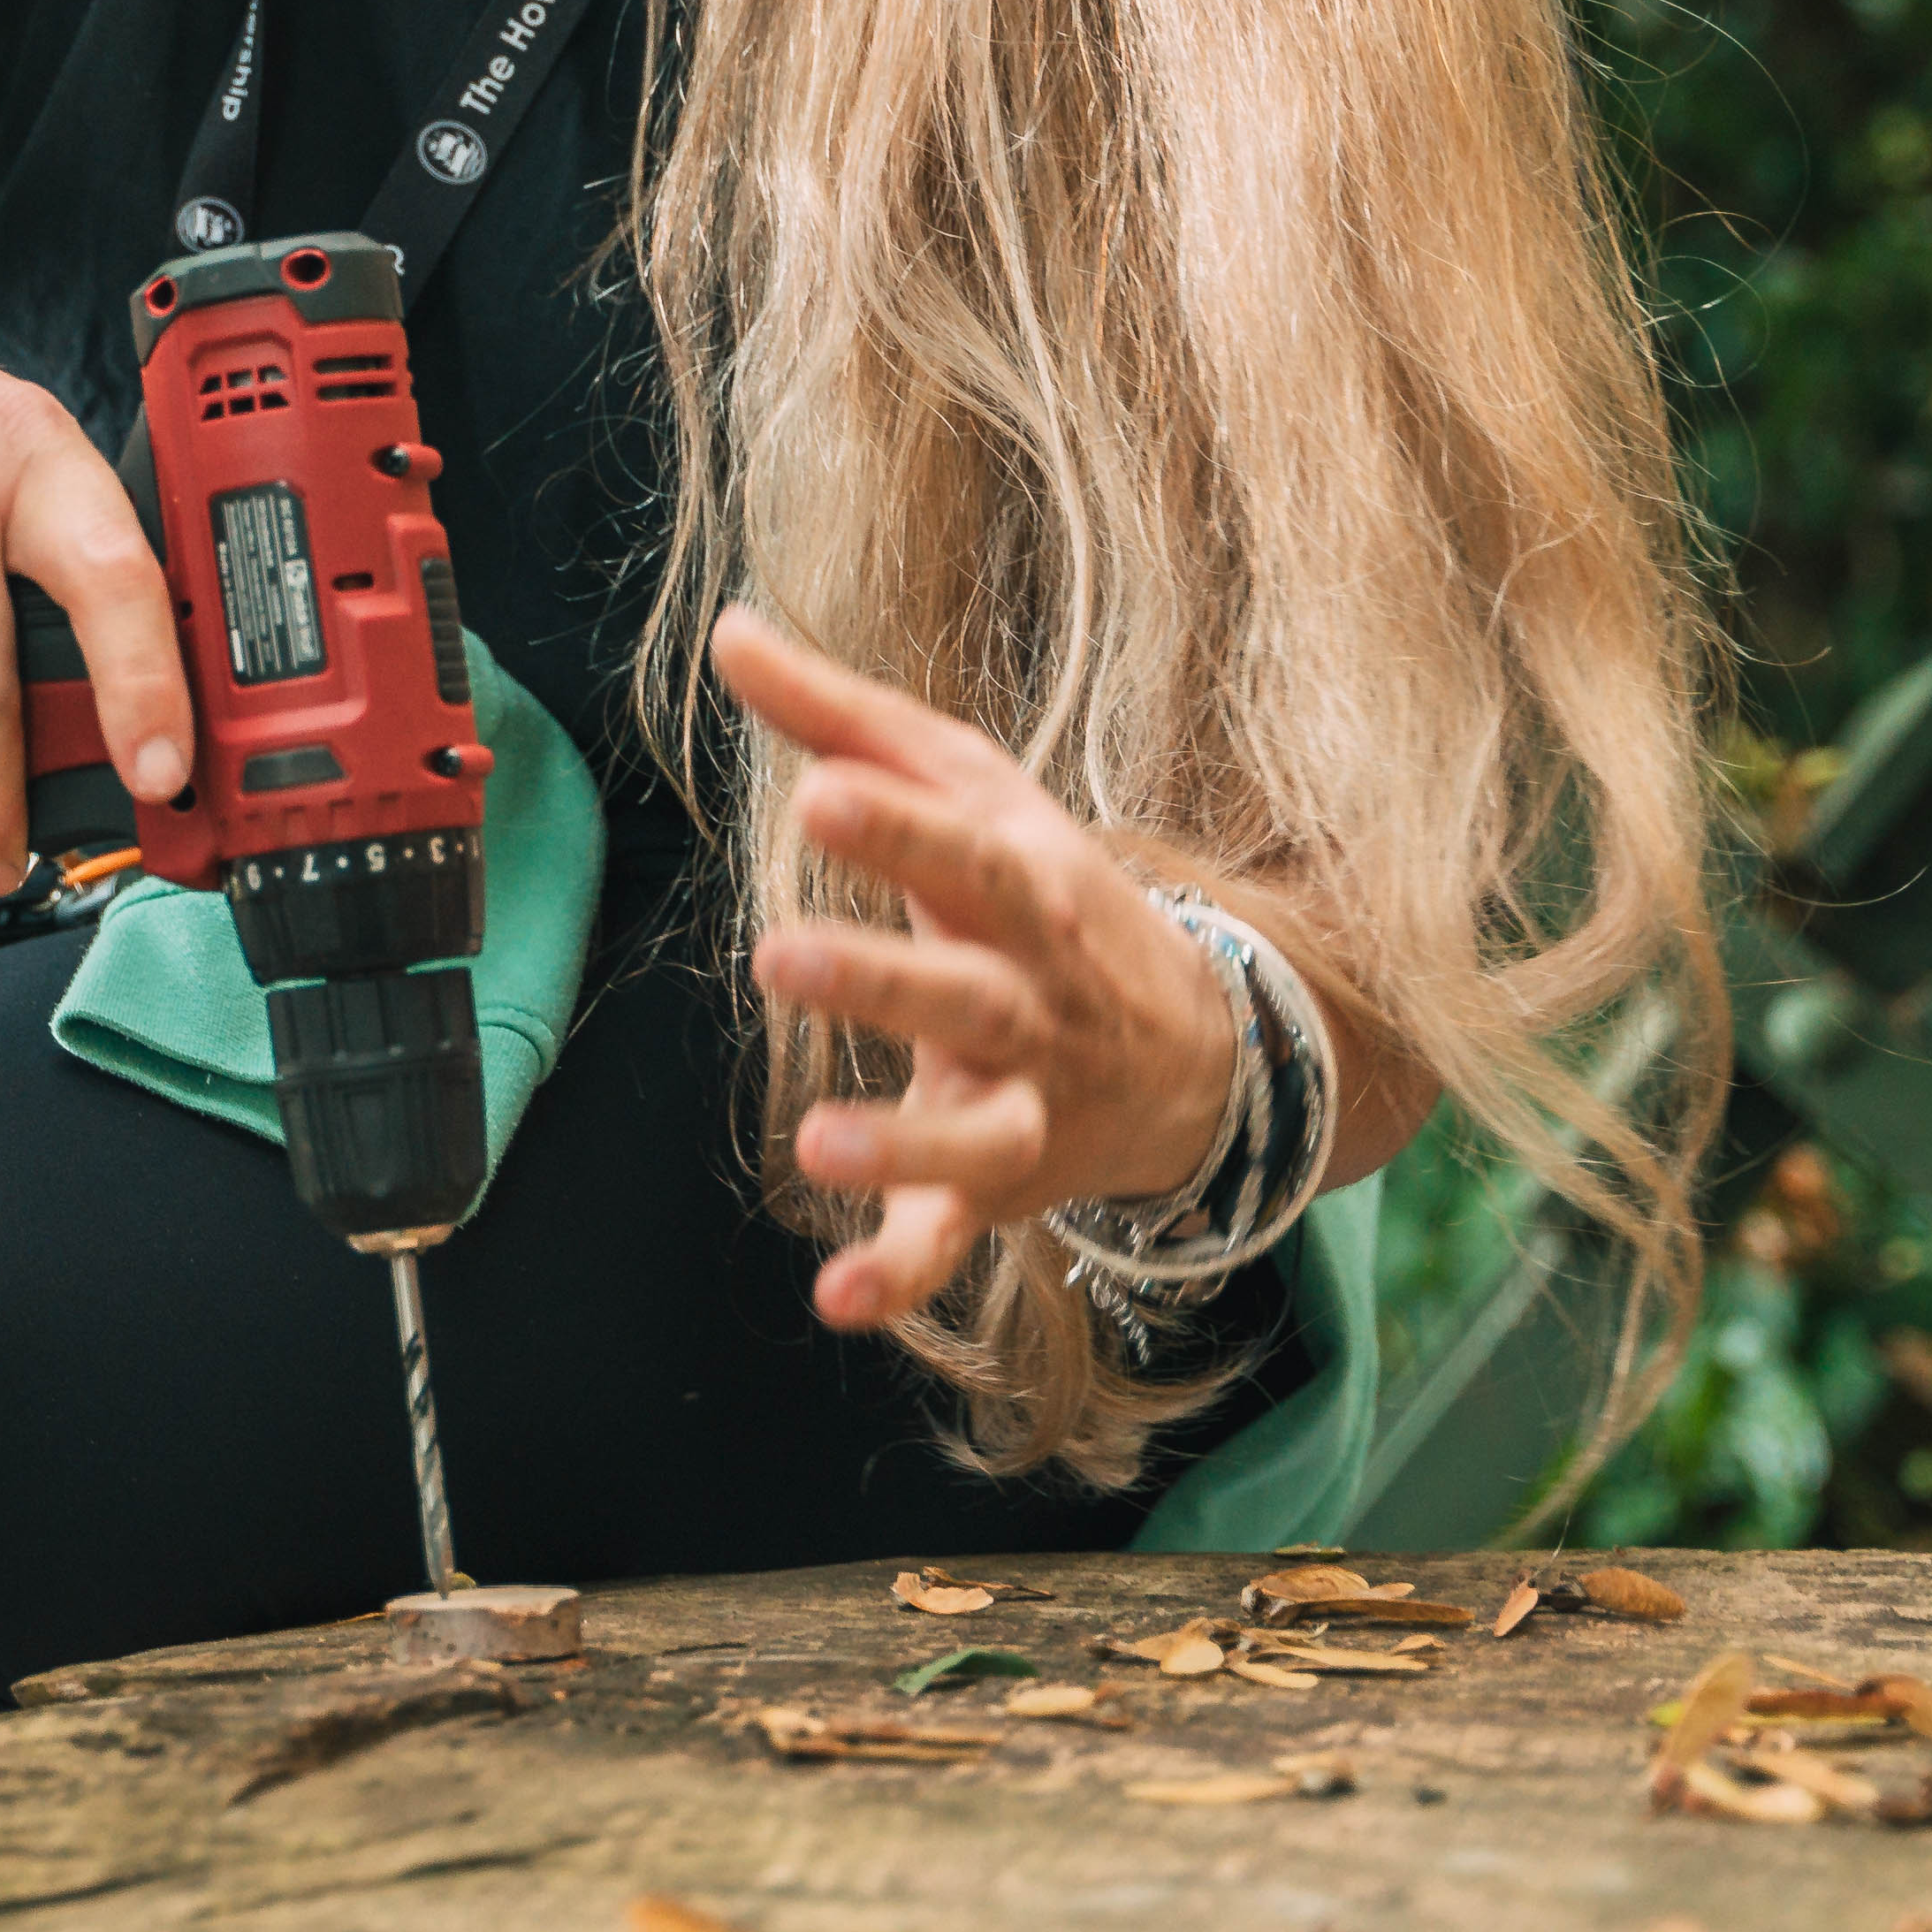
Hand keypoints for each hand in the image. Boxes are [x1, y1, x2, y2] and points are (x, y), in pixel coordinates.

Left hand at [716, 604, 1239, 1330]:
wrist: (1202, 1046)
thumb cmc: (1043, 889)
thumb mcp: (968, 786)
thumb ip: (842, 717)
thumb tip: (729, 628)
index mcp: (1023, 888)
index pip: (959, 850)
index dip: (894, 824)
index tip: (818, 792)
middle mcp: (1033, 1000)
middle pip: (962, 992)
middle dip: (879, 978)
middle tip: (780, 955)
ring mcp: (1024, 1102)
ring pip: (972, 1132)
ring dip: (900, 1144)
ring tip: (815, 1145)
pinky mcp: (1002, 1187)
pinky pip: (955, 1241)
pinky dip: (904, 1277)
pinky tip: (836, 1303)